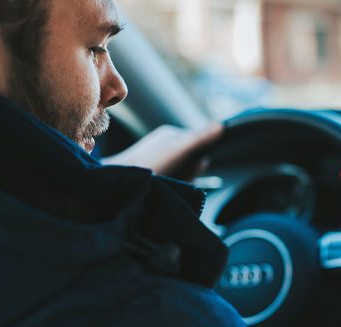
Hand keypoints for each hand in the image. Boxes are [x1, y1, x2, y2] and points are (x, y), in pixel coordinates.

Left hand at [103, 124, 222, 180]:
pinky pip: (171, 180)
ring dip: (183, 180)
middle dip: (192, 171)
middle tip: (181, 176)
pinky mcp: (151, 174)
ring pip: (182, 171)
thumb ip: (200, 138)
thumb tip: (221, 126)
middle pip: (191, 159)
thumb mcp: (179, 150)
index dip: (202, 155)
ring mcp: (157, 160)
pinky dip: (173, 185)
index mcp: (170, 135)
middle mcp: (163, 145)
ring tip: (170, 182)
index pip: (198, 141)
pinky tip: (165, 186)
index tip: (198, 164)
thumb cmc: (149, 163)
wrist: (119, 183)